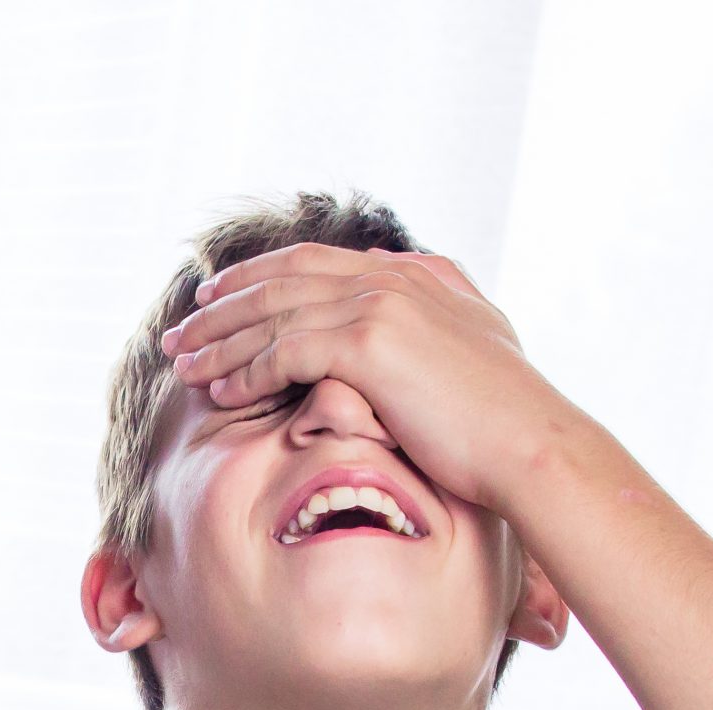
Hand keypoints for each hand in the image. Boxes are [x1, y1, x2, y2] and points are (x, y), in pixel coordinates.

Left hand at [160, 244, 583, 511]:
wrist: (531, 444)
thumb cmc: (506, 420)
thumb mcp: (477, 349)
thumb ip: (441, 316)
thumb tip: (421, 303)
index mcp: (414, 275)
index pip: (315, 263)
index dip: (259, 277)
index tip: (218, 297)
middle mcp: (393, 277)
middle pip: (283, 279)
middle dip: (224, 305)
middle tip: (181, 331)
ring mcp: (381, 304)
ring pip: (275, 313)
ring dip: (222, 340)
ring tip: (182, 364)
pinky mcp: (370, 341)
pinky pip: (285, 351)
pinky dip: (246, 371)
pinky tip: (219, 392)